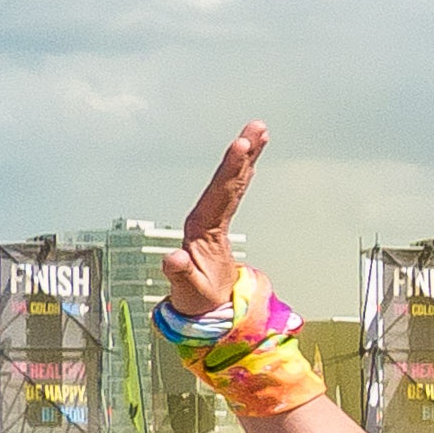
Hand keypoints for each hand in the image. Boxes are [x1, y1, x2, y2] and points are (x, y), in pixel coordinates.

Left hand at [162, 123, 268, 317]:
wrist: (199, 305)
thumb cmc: (195, 299)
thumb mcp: (188, 290)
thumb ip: (179, 273)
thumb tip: (173, 258)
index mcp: (201, 228)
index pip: (220, 192)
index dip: (232, 168)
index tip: (242, 146)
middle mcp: (205, 216)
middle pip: (226, 178)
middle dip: (242, 152)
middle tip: (257, 127)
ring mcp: (213, 217)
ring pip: (232, 180)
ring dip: (246, 156)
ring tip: (260, 131)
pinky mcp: (221, 221)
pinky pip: (236, 190)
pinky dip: (245, 172)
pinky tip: (252, 158)